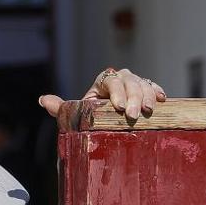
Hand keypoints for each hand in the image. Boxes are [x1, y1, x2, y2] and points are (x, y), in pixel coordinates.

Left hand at [37, 68, 166, 120]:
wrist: (109, 125)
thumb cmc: (92, 119)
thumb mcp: (78, 114)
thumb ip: (63, 108)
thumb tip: (43, 100)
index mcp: (102, 83)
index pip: (110, 81)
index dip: (116, 92)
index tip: (118, 107)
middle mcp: (119, 80)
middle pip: (128, 82)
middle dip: (132, 97)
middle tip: (133, 115)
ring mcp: (135, 85)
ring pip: (143, 84)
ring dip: (146, 96)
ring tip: (148, 111)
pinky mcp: (147, 92)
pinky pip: (154, 87)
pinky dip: (157, 92)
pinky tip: (162, 100)